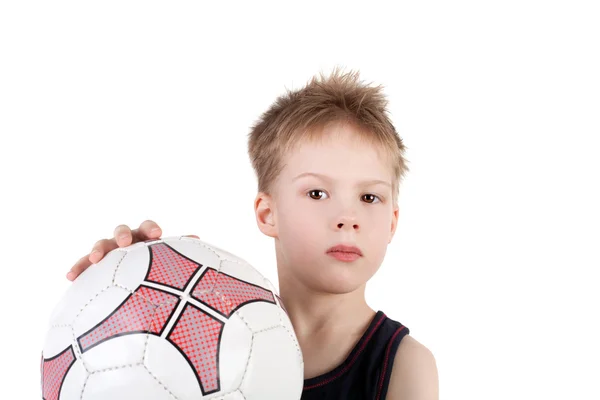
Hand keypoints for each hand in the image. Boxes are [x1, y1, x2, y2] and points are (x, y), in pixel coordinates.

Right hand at [66, 220, 198, 280]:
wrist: (136, 282)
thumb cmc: (155, 268)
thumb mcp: (167, 261)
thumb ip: (178, 252)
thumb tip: (197, 239)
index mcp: (144, 236)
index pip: (147, 226)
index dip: (151, 228)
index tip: (156, 234)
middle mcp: (126, 240)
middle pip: (122, 230)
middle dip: (122, 234)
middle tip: (124, 243)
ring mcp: (109, 251)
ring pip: (101, 245)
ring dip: (97, 250)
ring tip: (94, 260)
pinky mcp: (94, 265)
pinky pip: (83, 265)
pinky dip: (78, 268)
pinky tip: (70, 277)